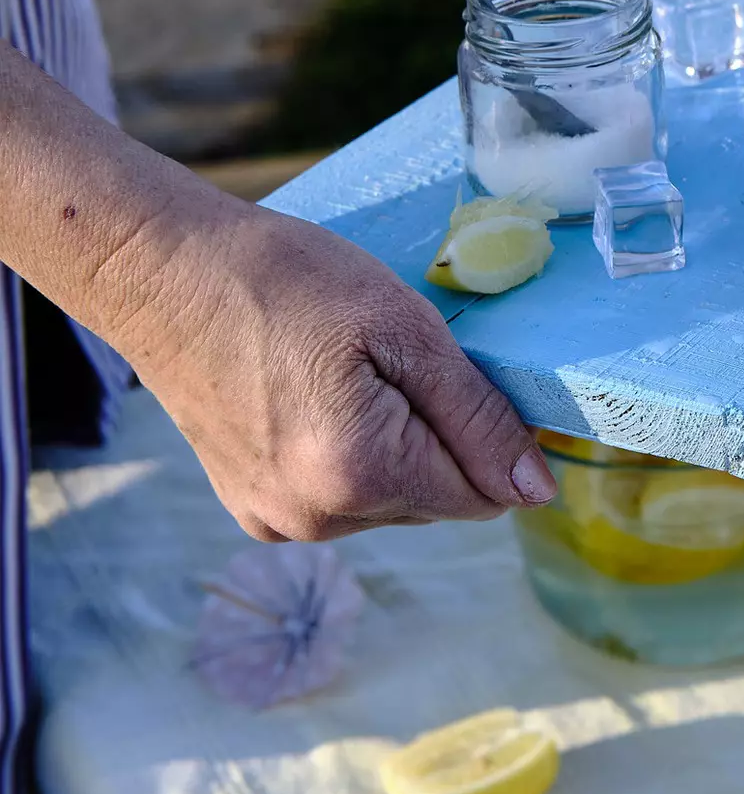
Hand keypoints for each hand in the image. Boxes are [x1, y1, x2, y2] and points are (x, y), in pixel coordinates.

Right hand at [123, 202, 556, 542]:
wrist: (159, 272)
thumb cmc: (285, 280)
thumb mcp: (406, 328)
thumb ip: (477, 416)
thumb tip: (535, 491)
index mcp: (361, 474)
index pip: (483, 494)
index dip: (495, 436)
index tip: (466, 374)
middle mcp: (317, 519)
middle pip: (439, 500)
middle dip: (442, 438)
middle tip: (396, 360)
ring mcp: (277, 521)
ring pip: (393, 500)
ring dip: (398, 445)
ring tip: (347, 372)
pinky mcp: (251, 509)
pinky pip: (342, 498)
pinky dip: (352, 454)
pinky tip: (317, 395)